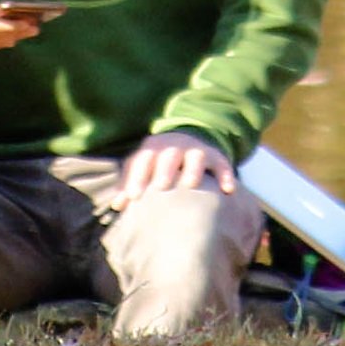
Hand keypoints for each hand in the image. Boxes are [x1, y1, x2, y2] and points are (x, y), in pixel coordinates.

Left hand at [112, 135, 237, 203]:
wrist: (187, 140)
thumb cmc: (158, 162)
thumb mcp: (143, 167)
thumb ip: (129, 184)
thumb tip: (116, 205)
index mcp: (153, 148)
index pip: (142, 159)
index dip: (136, 177)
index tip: (133, 197)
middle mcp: (174, 146)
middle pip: (169, 155)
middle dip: (164, 169)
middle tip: (160, 187)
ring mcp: (196, 149)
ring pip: (196, 156)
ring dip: (193, 168)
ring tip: (191, 184)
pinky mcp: (215, 156)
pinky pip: (222, 164)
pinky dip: (225, 174)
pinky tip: (228, 189)